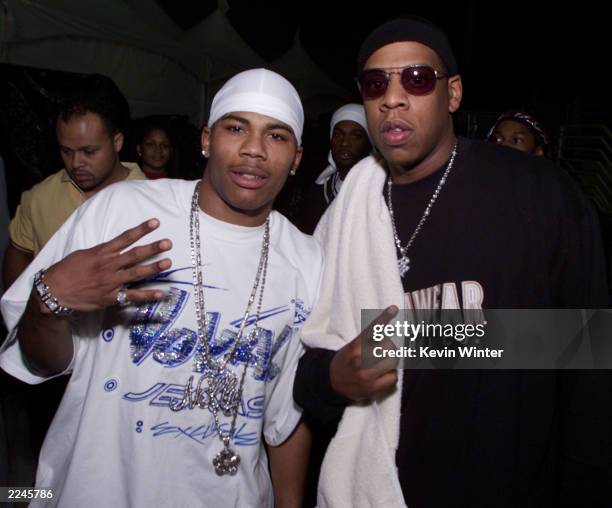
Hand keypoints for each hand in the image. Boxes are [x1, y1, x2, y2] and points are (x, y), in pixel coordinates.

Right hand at [41, 219, 171, 310]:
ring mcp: (111, 281)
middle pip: (135, 255)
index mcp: (103, 252)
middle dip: (152, 248)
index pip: (125, 238)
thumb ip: (103, 251)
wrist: (55, 290)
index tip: (155, 222)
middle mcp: (109, 265)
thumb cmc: (68, 270)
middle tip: (168, 243)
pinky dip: (147, 295)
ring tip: (168, 262)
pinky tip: (161, 293)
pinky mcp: (111, 296)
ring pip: (136, 273)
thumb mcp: (84, 254)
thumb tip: (116, 247)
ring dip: (153, 268)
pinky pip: (132, 296)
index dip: (141, 229)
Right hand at [329, 305, 399, 400]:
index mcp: (354, 347)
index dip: (384, 318)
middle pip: (389, 347)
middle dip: (390, 347)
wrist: (331, 382)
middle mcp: (360, 360)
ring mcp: (366, 376)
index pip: (371, 330)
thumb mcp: (350, 347)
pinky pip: (393, 378)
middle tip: (383, 351)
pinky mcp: (372, 388)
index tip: (393, 308)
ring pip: (393, 362)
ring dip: (391, 362)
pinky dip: (391, 376)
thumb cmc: (344, 361)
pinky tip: (382, 375)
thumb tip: (387, 333)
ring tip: (382, 363)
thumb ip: (366, 341)